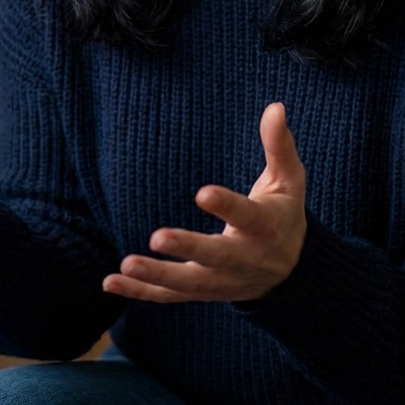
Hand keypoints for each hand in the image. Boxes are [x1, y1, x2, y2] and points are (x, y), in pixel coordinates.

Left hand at [103, 102, 306, 302]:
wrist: (293, 273)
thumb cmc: (284, 214)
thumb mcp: (289, 180)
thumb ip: (279, 145)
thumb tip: (275, 106)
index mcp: (265, 227)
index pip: (247, 216)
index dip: (226, 205)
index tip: (202, 193)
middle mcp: (245, 259)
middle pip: (216, 257)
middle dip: (188, 248)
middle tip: (156, 237)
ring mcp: (223, 281)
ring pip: (189, 283)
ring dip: (157, 276)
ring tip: (126, 264)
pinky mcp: (203, 292)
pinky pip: (170, 297)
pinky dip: (140, 293)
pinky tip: (110, 282)